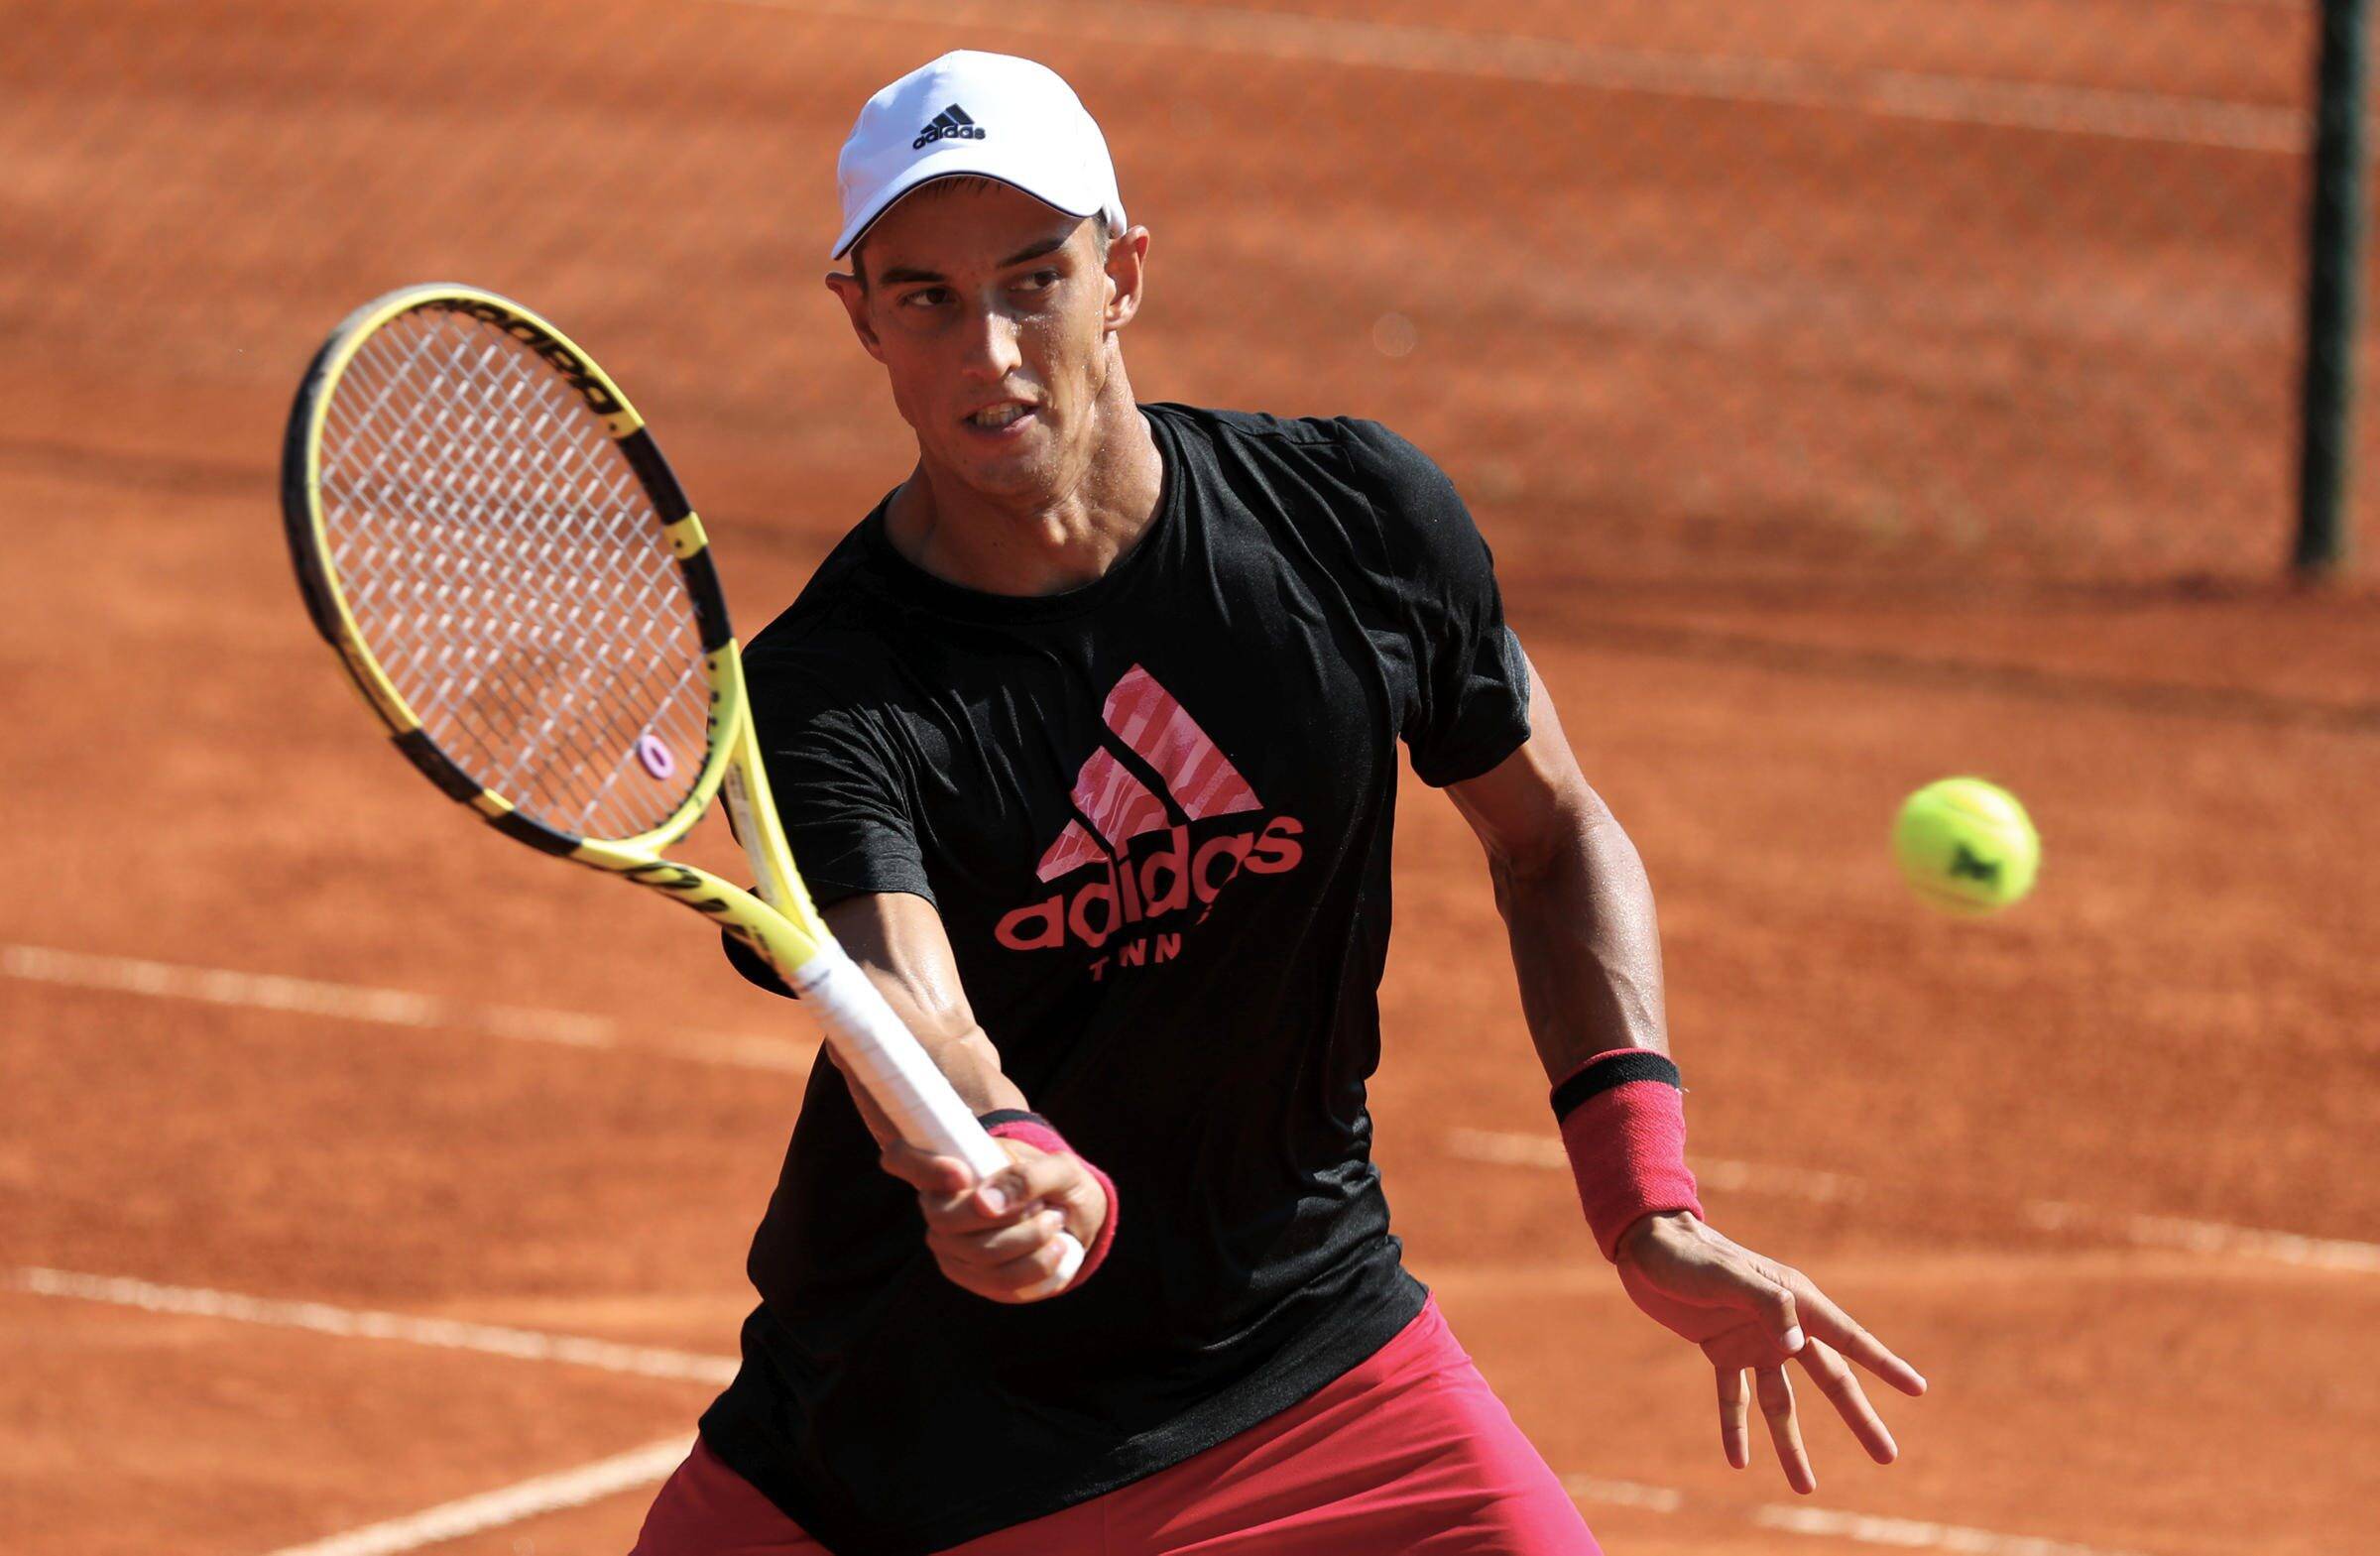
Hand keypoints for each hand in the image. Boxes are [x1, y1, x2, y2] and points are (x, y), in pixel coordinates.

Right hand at [877, 1134, 1109, 1303]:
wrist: (1070, 1216)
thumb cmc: (1055, 1182)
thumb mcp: (1058, 1168)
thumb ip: (1026, 1176)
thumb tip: (983, 1204)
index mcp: (946, 1164)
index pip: (900, 1157)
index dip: (918, 1165)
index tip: (962, 1175)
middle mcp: (936, 1205)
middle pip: (945, 1219)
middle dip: (1007, 1217)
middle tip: (1045, 1206)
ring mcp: (948, 1245)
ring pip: (978, 1253)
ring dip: (1029, 1240)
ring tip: (1055, 1222)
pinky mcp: (970, 1276)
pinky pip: (997, 1281)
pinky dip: (1036, 1266)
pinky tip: (1055, 1249)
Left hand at [1615, 1211, 1926, 1493]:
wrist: (1648, 1246)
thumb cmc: (1691, 1255)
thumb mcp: (1728, 1277)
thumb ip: (1767, 1306)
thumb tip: (1800, 1346)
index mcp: (1796, 1301)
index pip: (1850, 1339)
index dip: (1885, 1365)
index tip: (1918, 1389)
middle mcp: (1783, 1325)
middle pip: (1830, 1380)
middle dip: (1858, 1418)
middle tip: (1887, 1456)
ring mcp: (1754, 1341)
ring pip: (1782, 1403)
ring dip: (1791, 1444)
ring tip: (1806, 1488)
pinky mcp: (1721, 1351)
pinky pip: (1735, 1398)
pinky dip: (1736, 1428)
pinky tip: (1738, 1461)